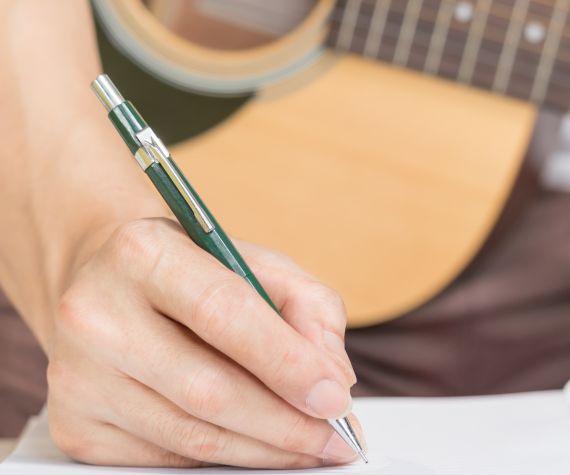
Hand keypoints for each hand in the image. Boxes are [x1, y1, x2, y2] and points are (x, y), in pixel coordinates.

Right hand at [46, 218, 361, 467]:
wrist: (108, 285)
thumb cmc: (196, 274)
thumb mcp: (259, 264)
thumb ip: (310, 308)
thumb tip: (333, 378)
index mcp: (143, 253)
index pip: (223, 314)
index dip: (286, 364)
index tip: (336, 399)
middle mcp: (95, 313)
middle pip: (207, 390)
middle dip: (286, 424)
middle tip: (338, 439)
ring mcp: (77, 375)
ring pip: (191, 435)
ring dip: (264, 449)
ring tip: (311, 446)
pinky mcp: (75, 423)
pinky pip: (166, 457)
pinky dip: (224, 456)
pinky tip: (257, 444)